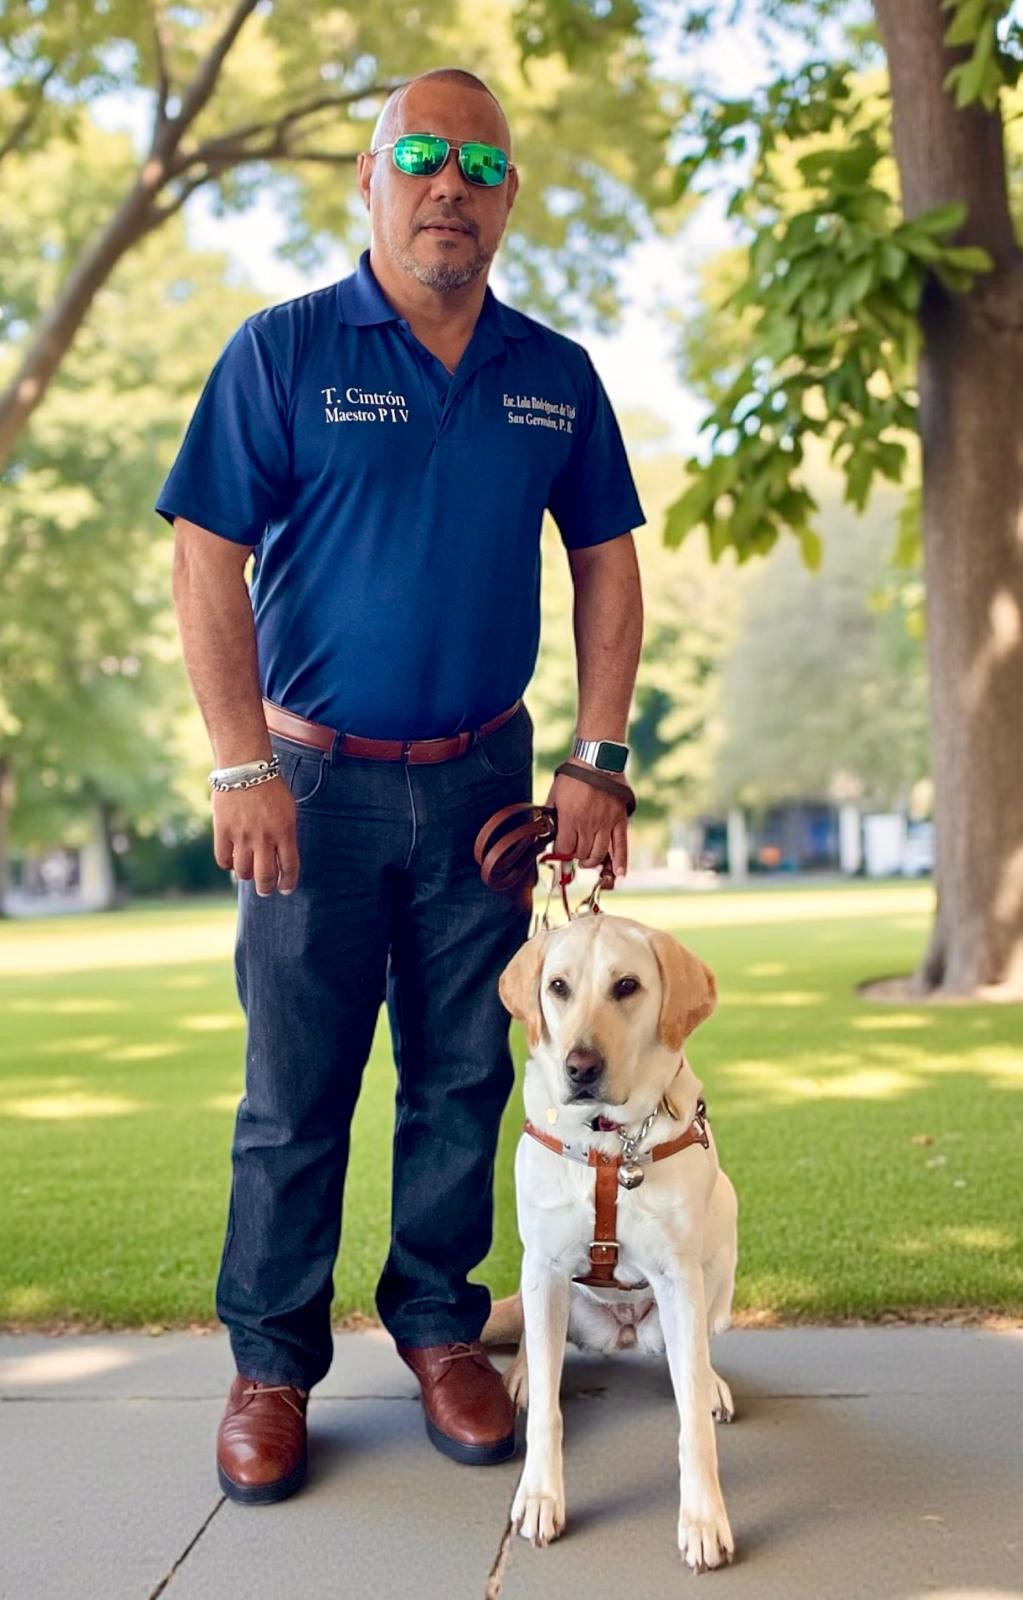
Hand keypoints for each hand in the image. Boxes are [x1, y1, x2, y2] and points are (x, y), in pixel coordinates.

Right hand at [212, 778, 300, 895]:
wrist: (246, 768)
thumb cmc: (270, 788)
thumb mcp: (288, 810)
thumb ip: (286, 835)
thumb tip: (281, 859)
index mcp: (285, 831)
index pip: (289, 867)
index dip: (288, 883)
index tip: (285, 889)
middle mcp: (264, 837)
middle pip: (265, 876)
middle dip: (266, 888)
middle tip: (265, 889)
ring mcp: (243, 835)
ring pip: (244, 872)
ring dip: (247, 876)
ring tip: (249, 872)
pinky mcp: (223, 831)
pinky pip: (224, 860)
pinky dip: (228, 864)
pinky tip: (232, 859)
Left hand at [544, 761, 628, 875]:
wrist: (597, 761)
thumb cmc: (573, 777)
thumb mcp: (554, 794)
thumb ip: (550, 815)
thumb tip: (543, 830)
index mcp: (570, 819)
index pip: (564, 848)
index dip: (560, 852)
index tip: (560, 849)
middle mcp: (588, 825)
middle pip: (581, 853)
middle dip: (575, 856)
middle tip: (573, 851)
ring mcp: (606, 824)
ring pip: (599, 854)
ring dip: (591, 862)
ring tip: (587, 861)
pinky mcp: (619, 821)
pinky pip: (622, 846)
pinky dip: (621, 862)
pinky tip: (619, 874)